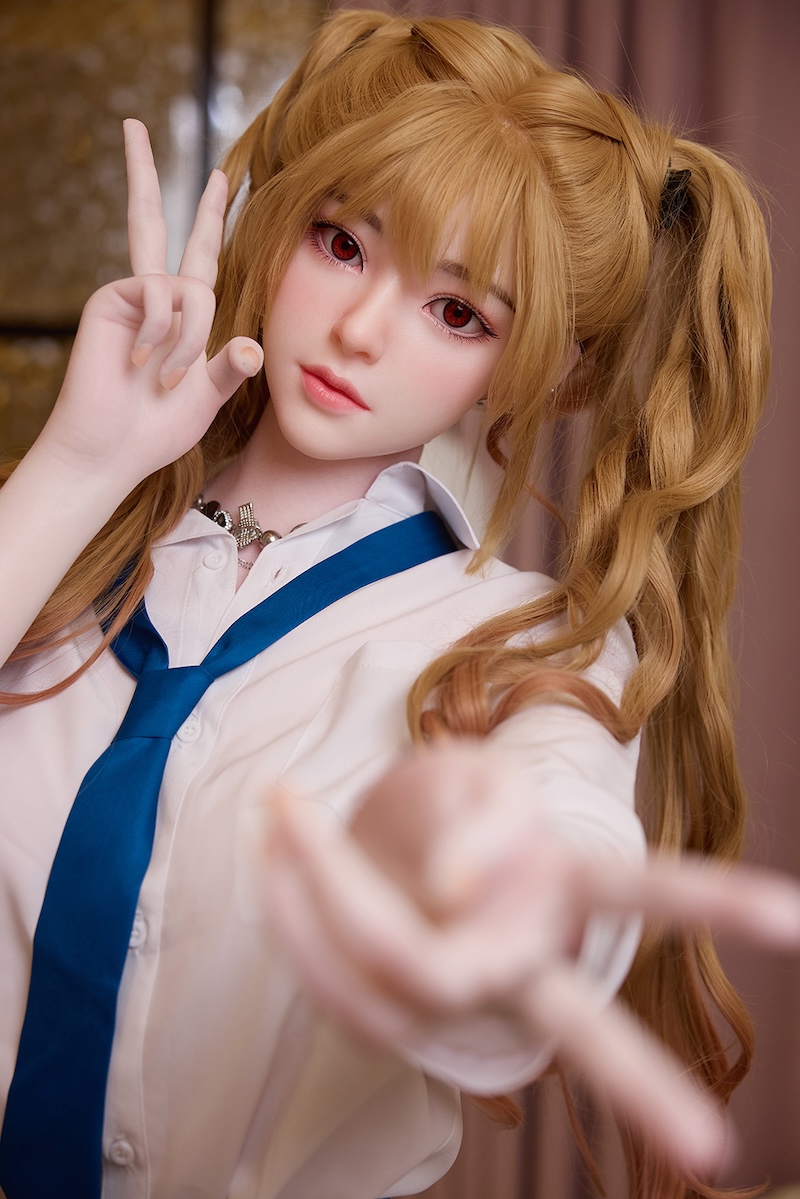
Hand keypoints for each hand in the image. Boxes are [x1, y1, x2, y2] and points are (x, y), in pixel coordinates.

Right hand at [38, 119, 262, 494]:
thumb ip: (230, 368)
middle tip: (133, 125)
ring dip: (188, 339)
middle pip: (154, 222)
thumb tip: (251, 347)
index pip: (201, 255)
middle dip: (145, 174)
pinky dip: (163, 336)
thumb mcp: (207, 397)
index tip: (218, 176)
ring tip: (166, 379)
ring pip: (189, 286)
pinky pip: (162, 296)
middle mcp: (156, 295)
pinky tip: (141, 366)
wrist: (113, 448)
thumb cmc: (157, 428)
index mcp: (184, 314)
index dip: (210, 217)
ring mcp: (132, 295)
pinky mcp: (112, 298)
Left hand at [263, 744, 799, 1177]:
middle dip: (645, 1083)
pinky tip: (270, 855)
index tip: (787, 915)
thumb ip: (483, 815)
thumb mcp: (478, 778)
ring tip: (280, 814)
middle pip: (587, 1033)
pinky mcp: (387, 1006)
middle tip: (715, 1151)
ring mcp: (456, 992)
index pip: (649, 890)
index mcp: (565, 888)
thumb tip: (450, 890)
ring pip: (423, 988)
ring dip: (334, 897)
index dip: (716, 898)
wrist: (397, 839)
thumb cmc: (455, 806)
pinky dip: (296, 915)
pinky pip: (342, 972)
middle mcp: (523, 958)